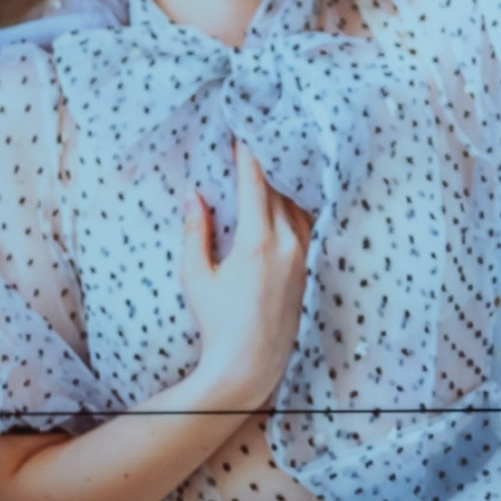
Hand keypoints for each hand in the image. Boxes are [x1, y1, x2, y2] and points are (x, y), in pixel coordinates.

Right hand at [180, 146, 314, 410]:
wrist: (250, 364)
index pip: (255, 185)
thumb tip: (193, 196)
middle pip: (280, 192)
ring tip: (274, 166)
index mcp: (257, 242)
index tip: (243, 135)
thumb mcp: (196, 276)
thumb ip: (195, 231)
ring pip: (298, 208)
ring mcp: (301, 259)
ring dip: (285, 186)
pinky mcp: (306, 271)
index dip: (248, 156)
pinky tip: (289, 202)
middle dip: (267, 166)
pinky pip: (306, 228)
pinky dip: (296, 209)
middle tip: (258, 142)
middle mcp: (286, 246)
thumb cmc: (218, 322)